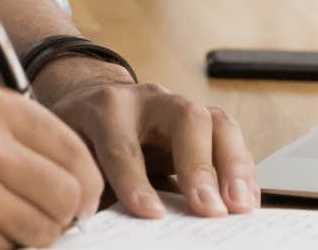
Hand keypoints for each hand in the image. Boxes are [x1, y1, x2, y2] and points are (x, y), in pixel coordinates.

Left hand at [45, 78, 258, 219]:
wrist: (94, 99)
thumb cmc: (83, 132)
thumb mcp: (71, 149)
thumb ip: (85, 180)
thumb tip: (91, 219)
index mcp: (107, 108)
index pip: (123, 144)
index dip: (135, 180)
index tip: (150, 214)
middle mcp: (150, 101)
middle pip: (186, 118)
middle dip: (200, 165)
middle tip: (209, 208)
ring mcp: (182, 107)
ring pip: (218, 123)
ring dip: (233, 167)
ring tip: (240, 207)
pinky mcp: (204, 122)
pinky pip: (231, 140)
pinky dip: (243, 171)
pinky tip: (246, 200)